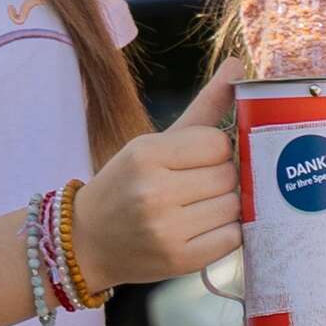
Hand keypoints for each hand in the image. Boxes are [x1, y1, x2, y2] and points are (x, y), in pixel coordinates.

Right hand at [80, 69, 243, 285]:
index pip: (218, 143)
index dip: (217, 150)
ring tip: (200, 207)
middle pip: (229, 174)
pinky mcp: (180, 260)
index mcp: (146, 154)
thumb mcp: (154, 142)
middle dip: (223, 178)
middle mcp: (154, 191)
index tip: (200, 159)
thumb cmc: (127, 185)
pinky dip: (227, 232)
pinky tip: (204, 227)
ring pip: (234, 205)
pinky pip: (233, 238)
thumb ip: (203, 106)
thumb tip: (237, 65)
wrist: (87, 242)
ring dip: (227, 205)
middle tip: (199, 185)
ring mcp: (167, 229)